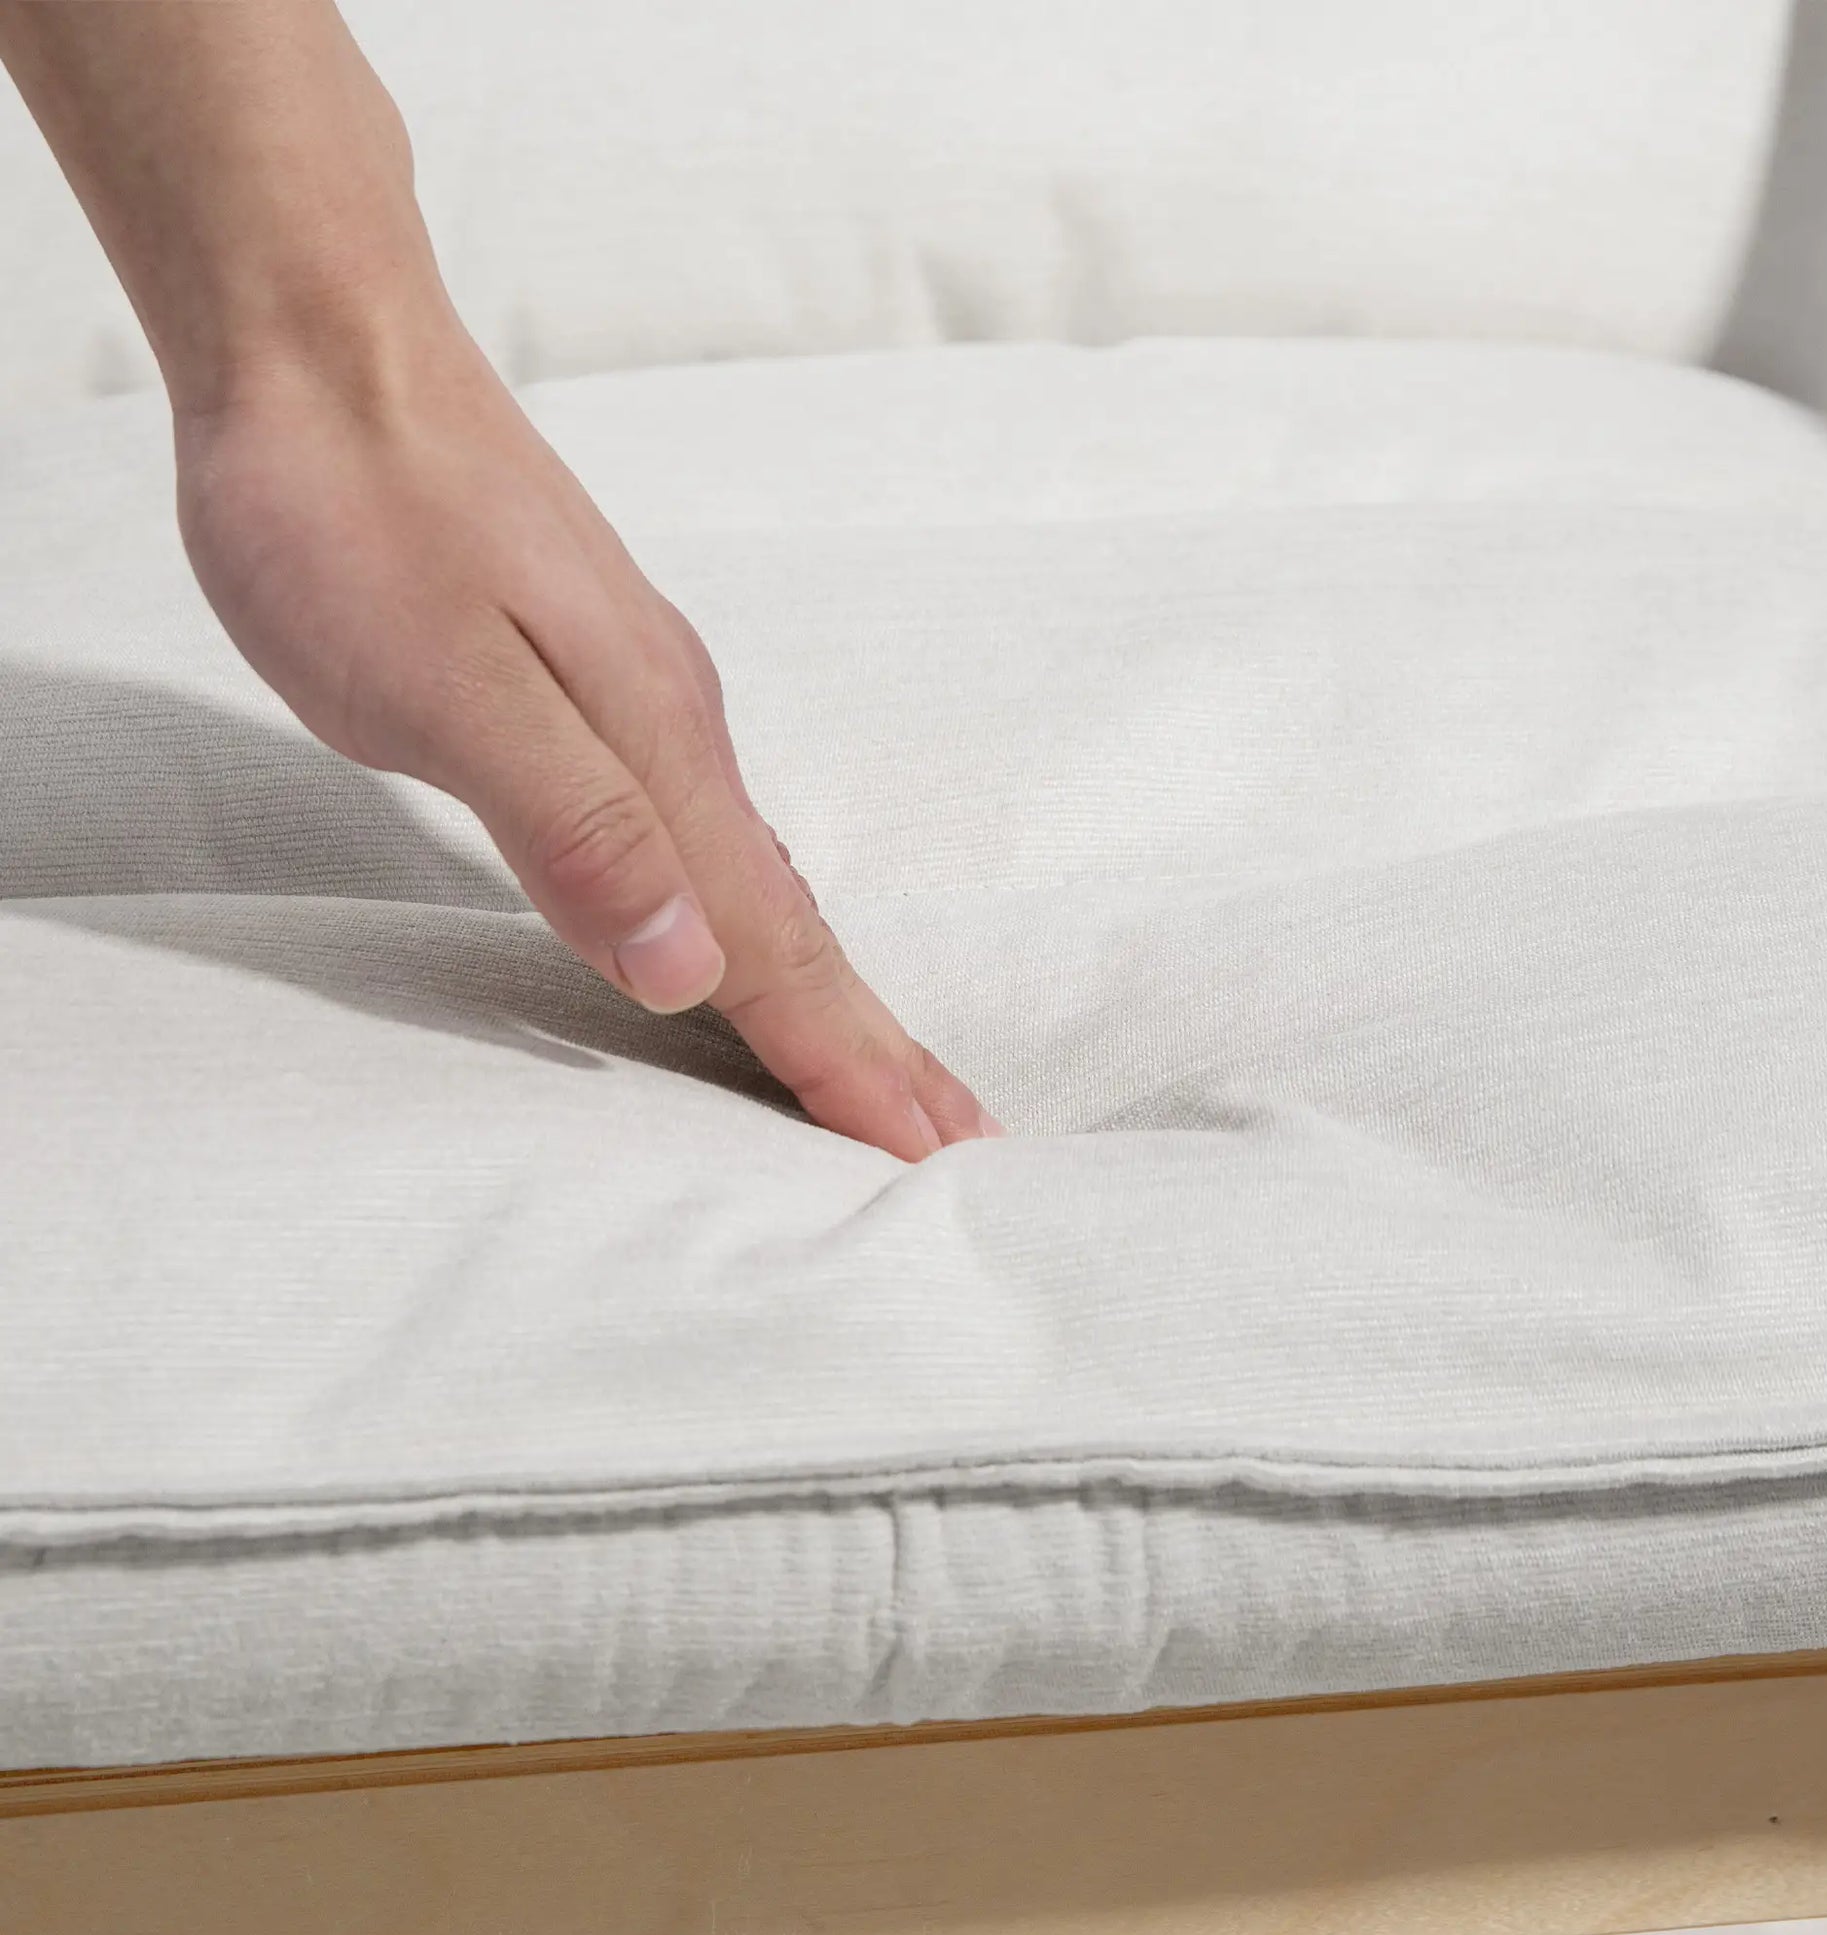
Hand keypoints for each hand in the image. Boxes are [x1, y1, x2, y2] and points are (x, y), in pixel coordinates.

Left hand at [173, 334, 1001, 1160]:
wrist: (325, 347)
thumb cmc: (358, 515)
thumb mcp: (448, 688)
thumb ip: (575, 831)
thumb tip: (685, 969)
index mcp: (658, 746)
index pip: (773, 942)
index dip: (842, 1058)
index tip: (927, 1152)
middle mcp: (680, 731)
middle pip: (799, 920)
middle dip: (876, 1040)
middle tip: (959, 1132)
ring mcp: (648, 702)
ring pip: (761, 879)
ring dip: (828, 986)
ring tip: (880, 1061)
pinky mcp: (604, 683)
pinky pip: (712, 832)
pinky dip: (758, 914)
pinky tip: (749, 930)